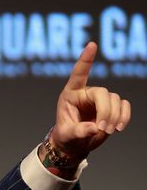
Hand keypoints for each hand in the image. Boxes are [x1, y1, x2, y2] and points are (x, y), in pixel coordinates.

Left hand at [50, 42, 131, 158]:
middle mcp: (86, 93)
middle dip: (105, 111)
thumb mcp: (66, 135)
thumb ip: (78, 131)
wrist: (75, 145)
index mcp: (70, 94)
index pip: (78, 74)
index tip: (92, 45)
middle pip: (103, 93)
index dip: (85, 59)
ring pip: (115, 99)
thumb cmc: (66, 136)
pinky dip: (124, 116)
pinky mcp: (112, 106)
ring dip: (114, 116)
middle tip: (102, 128)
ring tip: (107, 131)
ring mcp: (100, 99)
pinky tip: (118, 127)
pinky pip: (124, 105)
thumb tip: (95, 128)